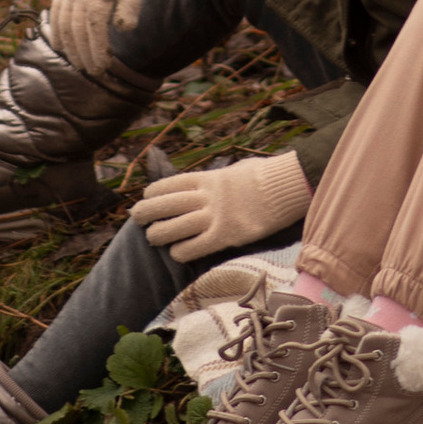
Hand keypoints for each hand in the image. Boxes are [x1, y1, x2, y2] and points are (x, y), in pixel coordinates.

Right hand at [49, 0, 158, 76]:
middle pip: (76, 28)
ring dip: (69, 46)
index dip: (96, 49)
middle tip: (94, 72)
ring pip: (63, 22)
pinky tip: (60, 44)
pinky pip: (55, 10)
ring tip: (79, 64)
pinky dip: (55, 29)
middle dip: (83, 53)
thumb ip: (131, 2)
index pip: (93, 26)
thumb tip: (124, 29)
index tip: (103, 66)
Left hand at [129, 149, 310, 263]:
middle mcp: (206, 197)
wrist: (285, 188)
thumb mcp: (237, 170)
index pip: (171, 183)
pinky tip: (177, 253)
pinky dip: (181, 251)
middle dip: (146, 211)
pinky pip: (194, 247)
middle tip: (137, 217)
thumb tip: (214, 180)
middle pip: (165, 204)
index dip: (154, 191)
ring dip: (157, 234)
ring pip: (173, 228)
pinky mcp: (224, 236)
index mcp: (208, 178)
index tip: (147, 196)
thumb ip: (220, 177)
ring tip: (152, 237)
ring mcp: (214, 217)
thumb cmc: (265, 177)